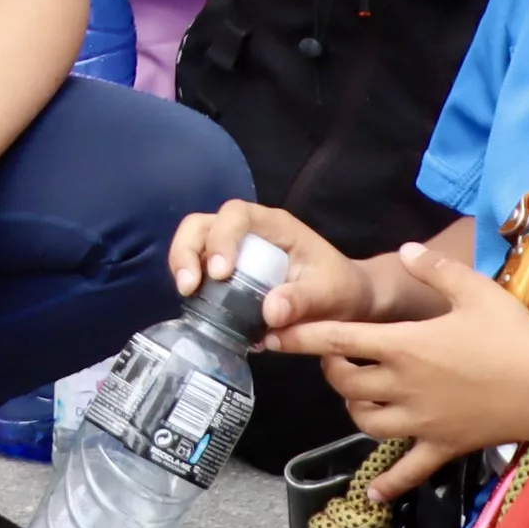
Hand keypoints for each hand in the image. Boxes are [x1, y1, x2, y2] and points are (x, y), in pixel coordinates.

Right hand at [167, 200, 402, 344]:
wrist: (346, 300)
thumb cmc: (341, 289)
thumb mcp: (330, 295)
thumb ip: (303, 300)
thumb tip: (269, 312)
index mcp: (275, 225)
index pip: (236, 215)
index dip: (222, 239)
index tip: (220, 274)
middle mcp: (249, 230)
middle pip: (202, 224)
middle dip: (188, 251)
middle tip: (189, 287)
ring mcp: (234, 248)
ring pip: (193, 240)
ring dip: (182, 265)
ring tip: (187, 295)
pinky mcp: (227, 269)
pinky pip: (198, 266)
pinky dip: (190, 281)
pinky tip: (195, 304)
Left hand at [285, 242, 528, 498]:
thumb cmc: (514, 335)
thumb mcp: (475, 290)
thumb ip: (435, 269)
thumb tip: (404, 249)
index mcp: (405, 346)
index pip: (339, 339)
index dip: (301, 336)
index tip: (273, 333)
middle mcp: (404, 386)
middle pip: (344, 384)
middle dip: (330, 370)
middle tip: (336, 357)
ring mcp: (420, 421)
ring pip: (365, 423)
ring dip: (353, 409)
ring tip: (358, 395)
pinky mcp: (441, 445)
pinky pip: (408, 470)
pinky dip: (388, 483)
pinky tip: (373, 494)